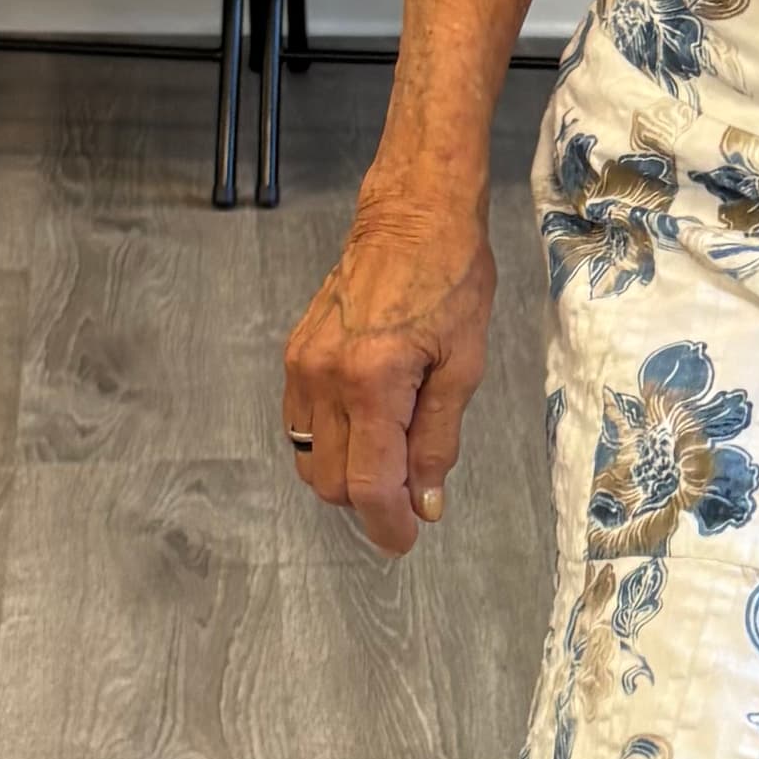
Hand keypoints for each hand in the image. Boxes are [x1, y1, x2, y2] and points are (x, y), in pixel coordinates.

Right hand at [285, 191, 493, 556]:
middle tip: (411, 493)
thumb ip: (439, 441)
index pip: (367, 483)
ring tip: (393, 455)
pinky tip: (368, 427)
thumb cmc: (450, 280)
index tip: (406, 541)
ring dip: (346, 475)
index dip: (386, 524)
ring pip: (308, 459)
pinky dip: (330, 443)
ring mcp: (301, 366)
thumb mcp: (464, 366)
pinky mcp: (294, 355)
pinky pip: (300, 425)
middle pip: (328, 482)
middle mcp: (323, 377)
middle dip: (368, 502)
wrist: (412, 217)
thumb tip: (425, 504)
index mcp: (372, 381)